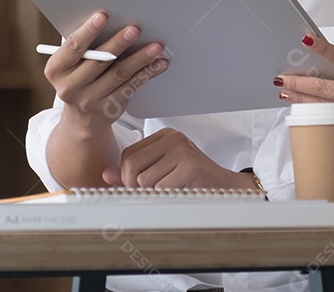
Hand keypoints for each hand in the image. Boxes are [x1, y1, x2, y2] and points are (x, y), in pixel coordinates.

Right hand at [45, 12, 167, 130]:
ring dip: (140, 58)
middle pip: (99, 60)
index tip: (103, 16)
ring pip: (119, 74)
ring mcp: (90, 99)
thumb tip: (114, 20)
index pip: (73, 46)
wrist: (82, 116)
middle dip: (119, 43)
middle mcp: (70, 86)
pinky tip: (159, 64)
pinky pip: (131, 86)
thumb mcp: (71, 63)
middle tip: (134, 29)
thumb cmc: (79, 77)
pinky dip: (147, 73)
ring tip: (156, 47)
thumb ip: (85, 45)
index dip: (88, 31)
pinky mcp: (110, 107)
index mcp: (57, 69)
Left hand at [103, 128, 255, 188]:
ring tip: (171, 191)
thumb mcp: (161, 173)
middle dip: (134, 187)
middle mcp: (173, 138)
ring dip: (153, 193)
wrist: (228, 189)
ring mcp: (182, 150)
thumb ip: (133, 173)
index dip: (128, 177)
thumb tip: (105, 174)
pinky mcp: (190, 166)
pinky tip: (181, 192)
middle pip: (131, 165)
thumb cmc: (194, 182)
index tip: (140, 187)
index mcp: (164, 136)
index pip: (128, 155)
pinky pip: (160, 188)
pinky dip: (167, 197)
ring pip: (144, 179)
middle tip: (151, 195)